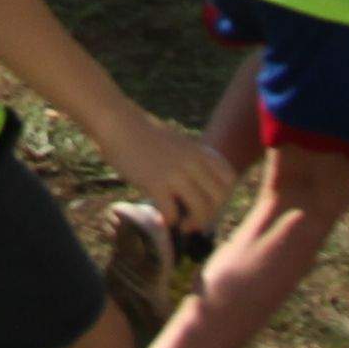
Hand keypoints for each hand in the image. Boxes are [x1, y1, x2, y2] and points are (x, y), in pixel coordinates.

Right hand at [97, 102, 237, 233]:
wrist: (118, 122)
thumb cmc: (143, 134)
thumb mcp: (177, 143)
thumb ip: (191, 161)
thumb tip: (195, 186)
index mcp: (199, 151)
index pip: (229, 179)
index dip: (223, 196)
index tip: (208, 202)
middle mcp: (193, 162)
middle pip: (219, 198)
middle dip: (210, 215)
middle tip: (196, 220)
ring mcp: (176, 173)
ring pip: (202, 210)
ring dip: (194, 223)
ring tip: (182, 225)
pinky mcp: (156, 183)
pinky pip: (173, 213)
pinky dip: (170, 220)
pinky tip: (162, 216)